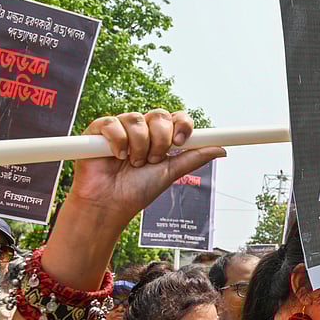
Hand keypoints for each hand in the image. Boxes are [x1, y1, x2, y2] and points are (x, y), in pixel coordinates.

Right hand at [67, 110, 225, 228]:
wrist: (111, 203)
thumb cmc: (138, 190)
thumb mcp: (171, 173)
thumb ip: (194, 158)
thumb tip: (221, 149)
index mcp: (161, 138)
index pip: (177, 118)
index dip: (182, 125)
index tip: (180, 142)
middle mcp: (142, 130)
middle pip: (160, 115)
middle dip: (160, 140)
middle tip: (153, 160)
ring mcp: (121, 128)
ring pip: (136, 119)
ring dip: (139, 146)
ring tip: (133, 163)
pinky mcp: (99, 130)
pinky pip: (112, 123)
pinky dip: (118, 141)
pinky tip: (116, 156)